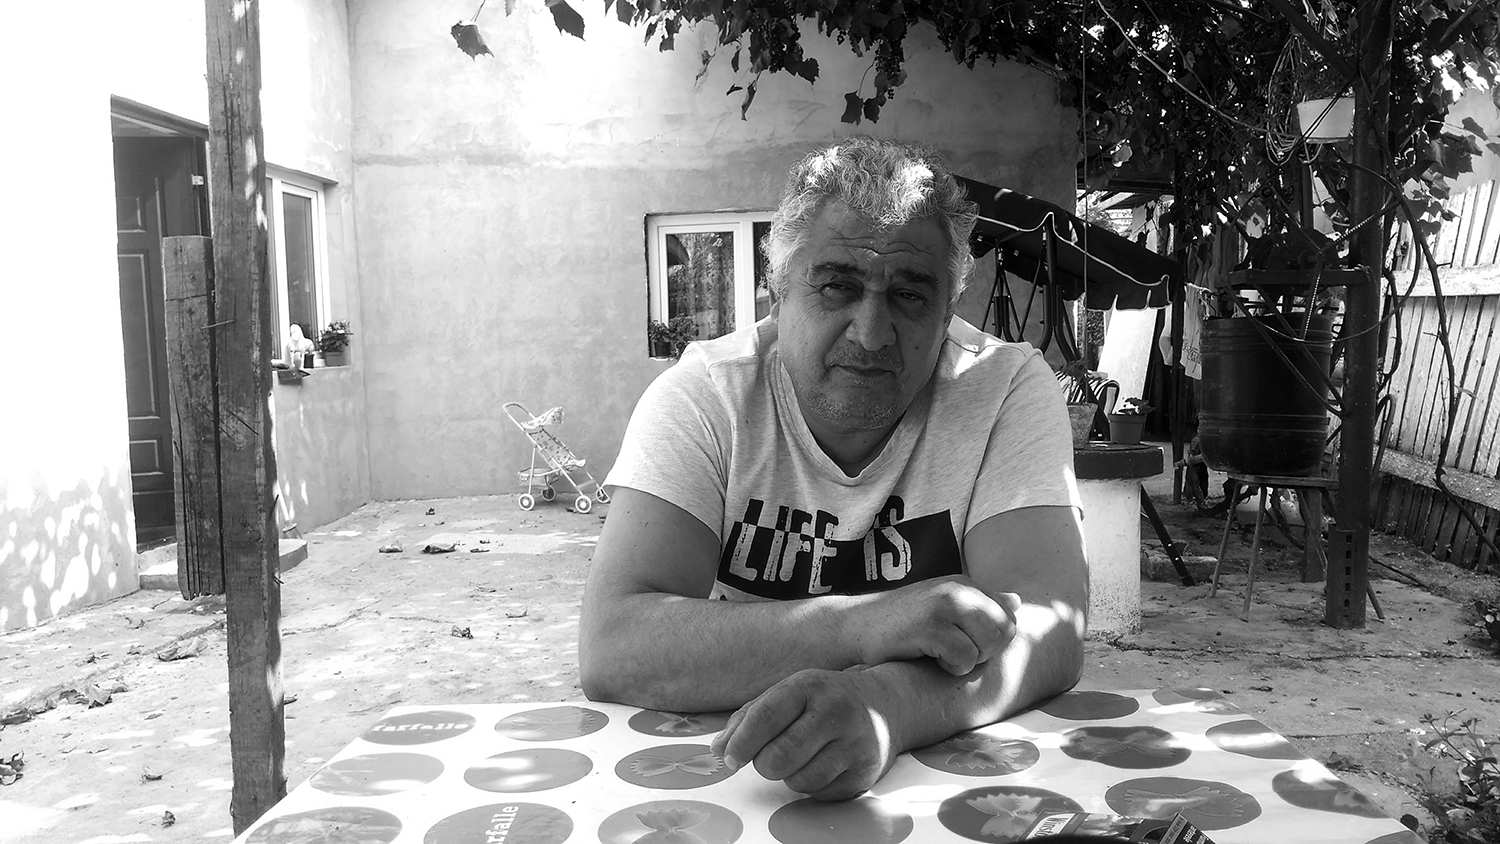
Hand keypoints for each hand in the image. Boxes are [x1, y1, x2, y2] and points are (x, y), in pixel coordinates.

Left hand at [711, 668, 895, 800]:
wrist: (883, 705)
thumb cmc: (823, 700)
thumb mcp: (787, 694)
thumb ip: (748, 717)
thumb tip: (719, 748)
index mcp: (808, 686)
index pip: (764, 717)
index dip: (741, 743)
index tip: (730, 758)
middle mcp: (835, 712)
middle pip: (778, 758)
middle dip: (764, 764)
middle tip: (769, 758)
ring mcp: (854, 743)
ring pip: (799, 781)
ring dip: (790, 776)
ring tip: (801, 757)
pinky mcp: (865, 772)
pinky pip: (820, 793)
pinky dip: (813, 785)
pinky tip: (823, 764)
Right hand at [848, 575, 1019, 675]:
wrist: (854, 627)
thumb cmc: (901, 625)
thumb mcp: (942, 609)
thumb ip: (978, 605)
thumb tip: (1015, 601)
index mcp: (963, 584)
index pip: (1009, 616)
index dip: (995, 640)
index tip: (968, 645)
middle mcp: (956, 589)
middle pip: (1005, 630)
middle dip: (987, 651)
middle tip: (957, 654)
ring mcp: (942, 605)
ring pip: (989, 643)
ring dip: (970, 660)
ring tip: (944, 655)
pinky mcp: (928, 626)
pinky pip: (965, 657)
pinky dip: (952, 667)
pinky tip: (931, 659)